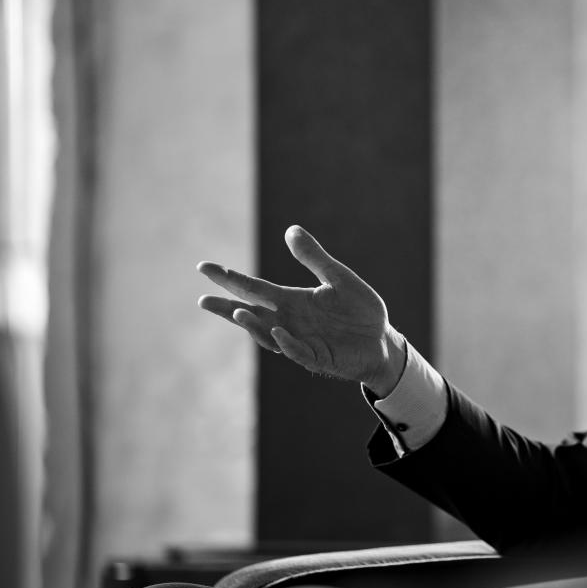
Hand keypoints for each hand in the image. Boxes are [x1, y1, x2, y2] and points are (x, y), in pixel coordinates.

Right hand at [197, 225, 405, 393]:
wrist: (382, 339)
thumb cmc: (359, 310)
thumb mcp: (338, 278)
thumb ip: (314, 258)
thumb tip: (290, 229)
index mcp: (291, 300)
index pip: (254, 288)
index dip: (229, 278)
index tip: (203, 267)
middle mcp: (289, 321)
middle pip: (250, 313)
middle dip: (226, 308)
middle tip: (203, 300)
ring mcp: (300, 341)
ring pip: (268, 335)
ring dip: (252, 326)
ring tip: (237, 313)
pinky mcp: (317, 358)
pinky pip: (298, 351)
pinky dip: (287, 343)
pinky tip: (280, 331)